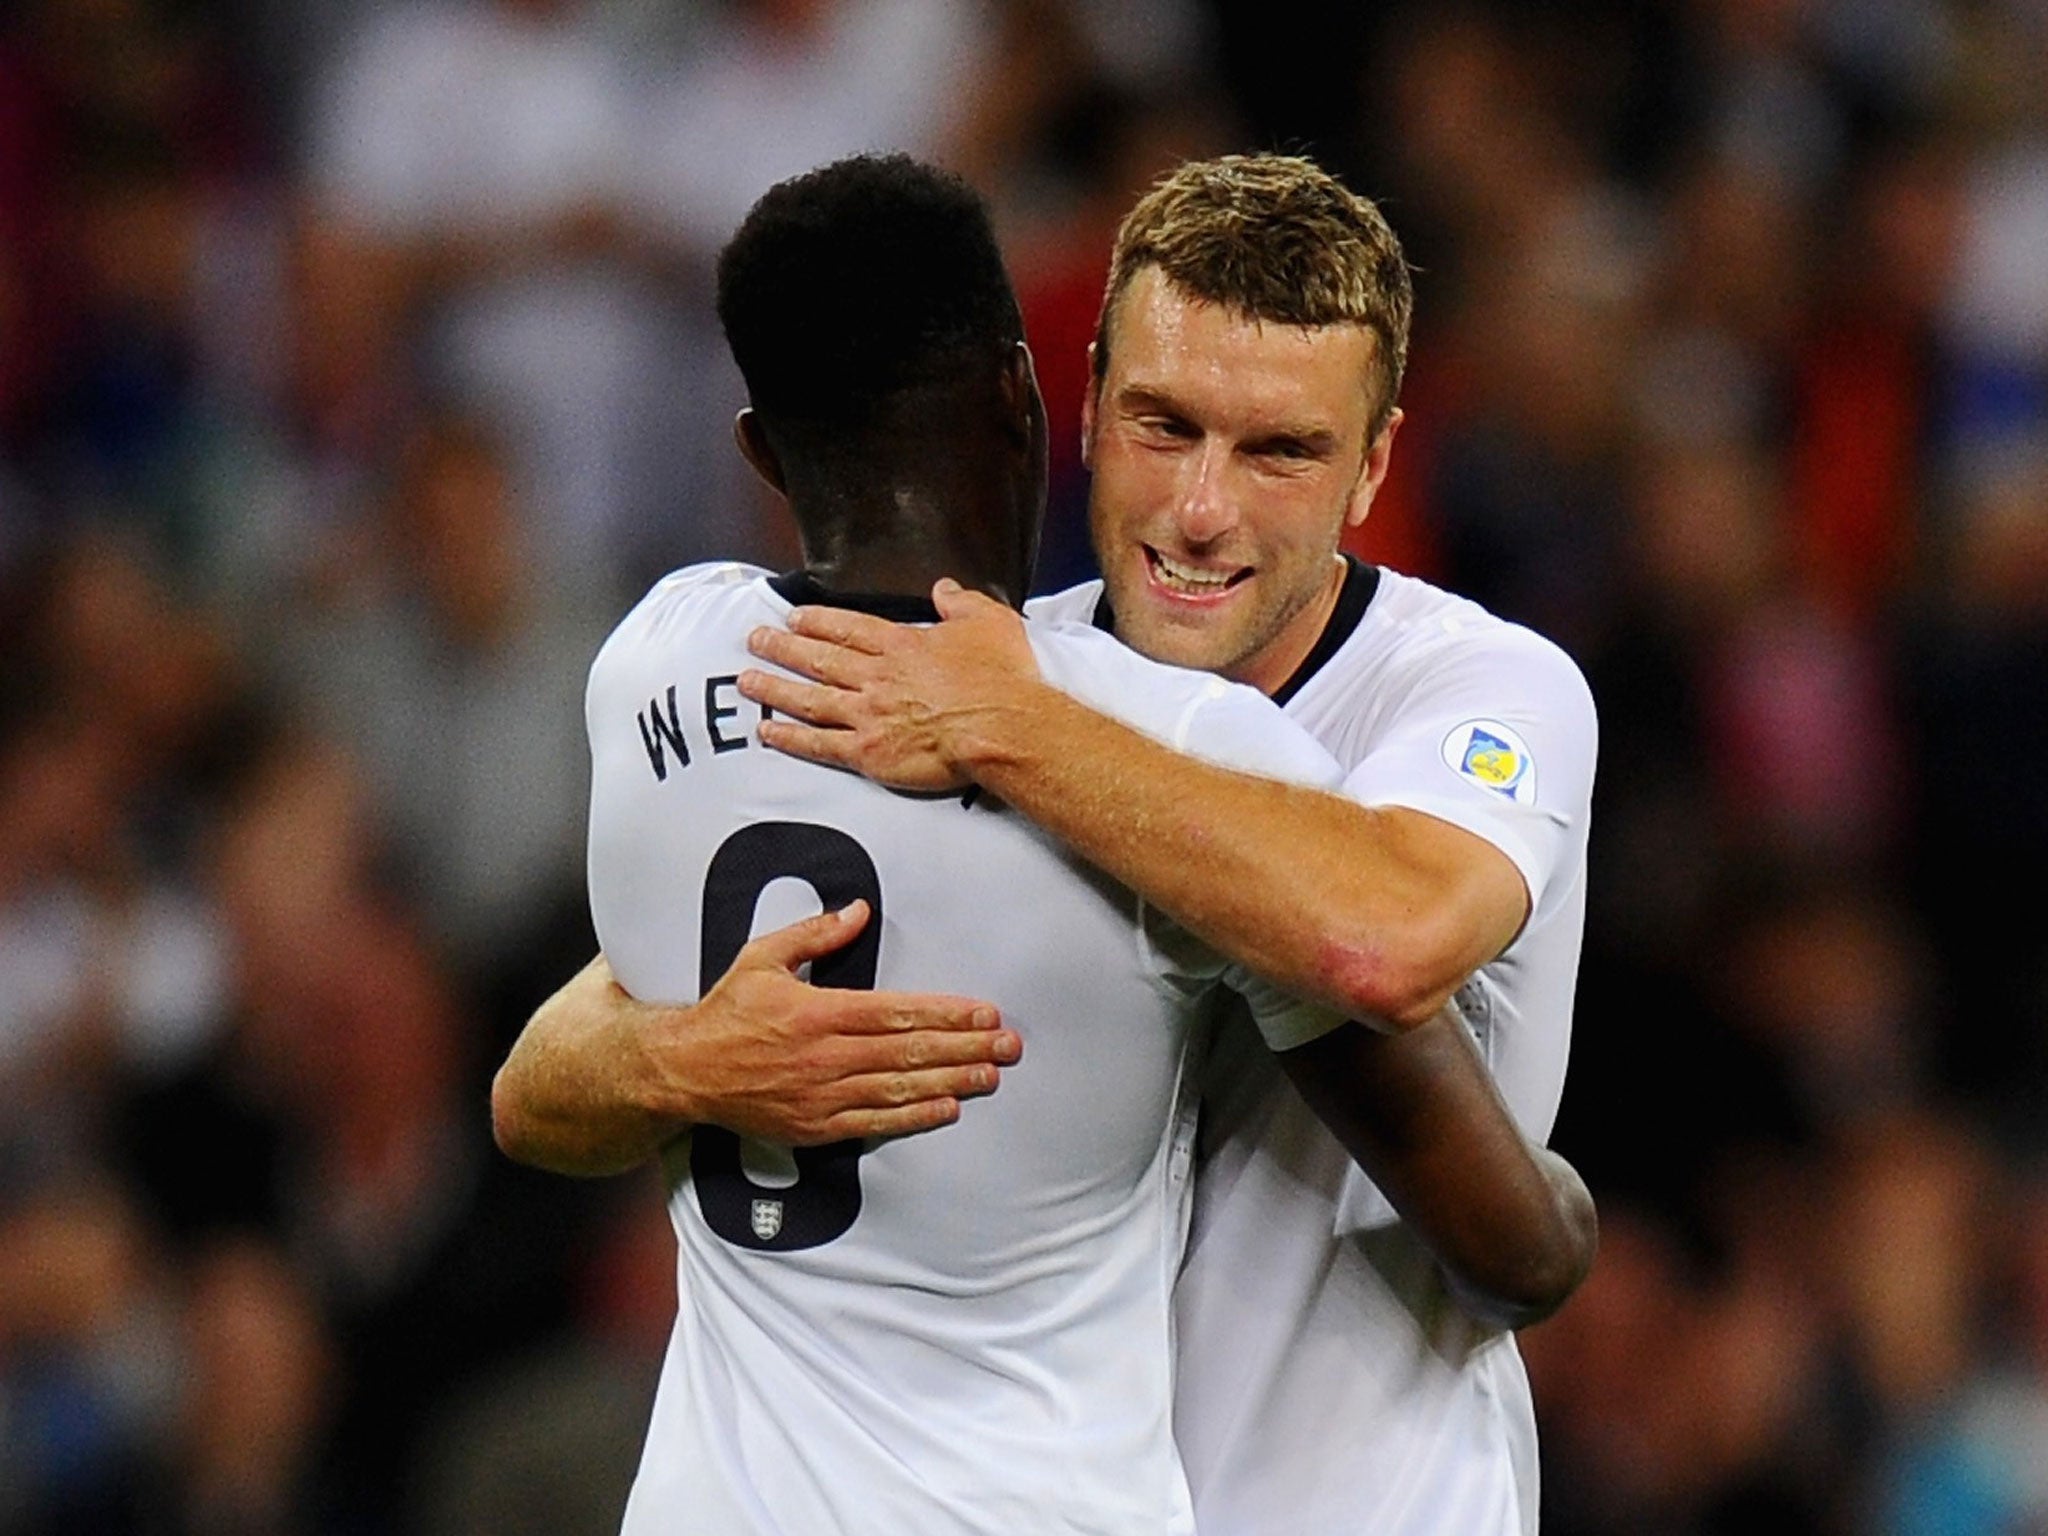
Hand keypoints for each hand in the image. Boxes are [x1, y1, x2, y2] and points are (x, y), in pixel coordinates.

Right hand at [656, 899, 1021, 1143]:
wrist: (684, 1070)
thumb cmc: (726, 1012)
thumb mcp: (763, 958)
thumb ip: (815, 934)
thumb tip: (859, 911)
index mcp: (817, 1012)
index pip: (896, 1013)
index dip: (946, 1014)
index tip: (983, 1013)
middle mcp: (824, 1056)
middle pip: (908, 1053)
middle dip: (964, 1048)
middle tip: (1007, 1046)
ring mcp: (821, 1095)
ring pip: (898, 1089)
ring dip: (950, 1083)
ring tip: (990, 1077)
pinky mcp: (815, 1126)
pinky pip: (873, 1124)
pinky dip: (913, 1118)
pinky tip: (947, 1110)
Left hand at [739, 579, 1040, 790]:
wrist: (1002, 727)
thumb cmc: (1002, 679)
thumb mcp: (989, 622)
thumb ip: (962, 602)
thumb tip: (945, 588)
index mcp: (902, 645)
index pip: (849, 628)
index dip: (818, 621)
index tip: (794, 617)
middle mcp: (877, 676)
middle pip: (819, 658)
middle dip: (782, 647)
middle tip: (755, 639)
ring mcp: (868, 714)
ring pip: (809, 698)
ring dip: (775, 688)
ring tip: (748, 680)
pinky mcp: (868, 753)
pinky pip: (819, 744)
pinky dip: (789, 737)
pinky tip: (767, 731)